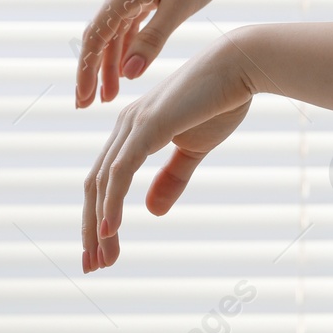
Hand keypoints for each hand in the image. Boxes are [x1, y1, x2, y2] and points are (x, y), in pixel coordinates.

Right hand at [76, 0, 252, 107]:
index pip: (95, 38)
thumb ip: (153, 40)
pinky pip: (129, 22)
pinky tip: (128, 67)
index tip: (83, 100)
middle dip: (93, 72)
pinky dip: (126, 46)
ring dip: (111, 62)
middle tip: (88, 105)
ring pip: (115, 32)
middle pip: (99, 36)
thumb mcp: (180, 8)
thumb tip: (128, 74)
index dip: (86, 71)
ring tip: (112, 95)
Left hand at [82, 32, 256, 272]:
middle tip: (93, 265)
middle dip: (91, 228)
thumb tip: (151, 212)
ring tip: (100, 258)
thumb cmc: (222, 101)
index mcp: (135, 130)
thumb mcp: (194, 149)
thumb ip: (172, 178)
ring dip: (97, 224)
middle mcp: (125, 127)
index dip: (101, 216)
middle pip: (95, 186)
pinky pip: (119, 172)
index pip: (106, 181)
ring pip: (101, 184)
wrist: (241, 66)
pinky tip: (109, 230)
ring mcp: (132, 126)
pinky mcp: (146, 127)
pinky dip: (111, 203)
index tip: (104, 251)